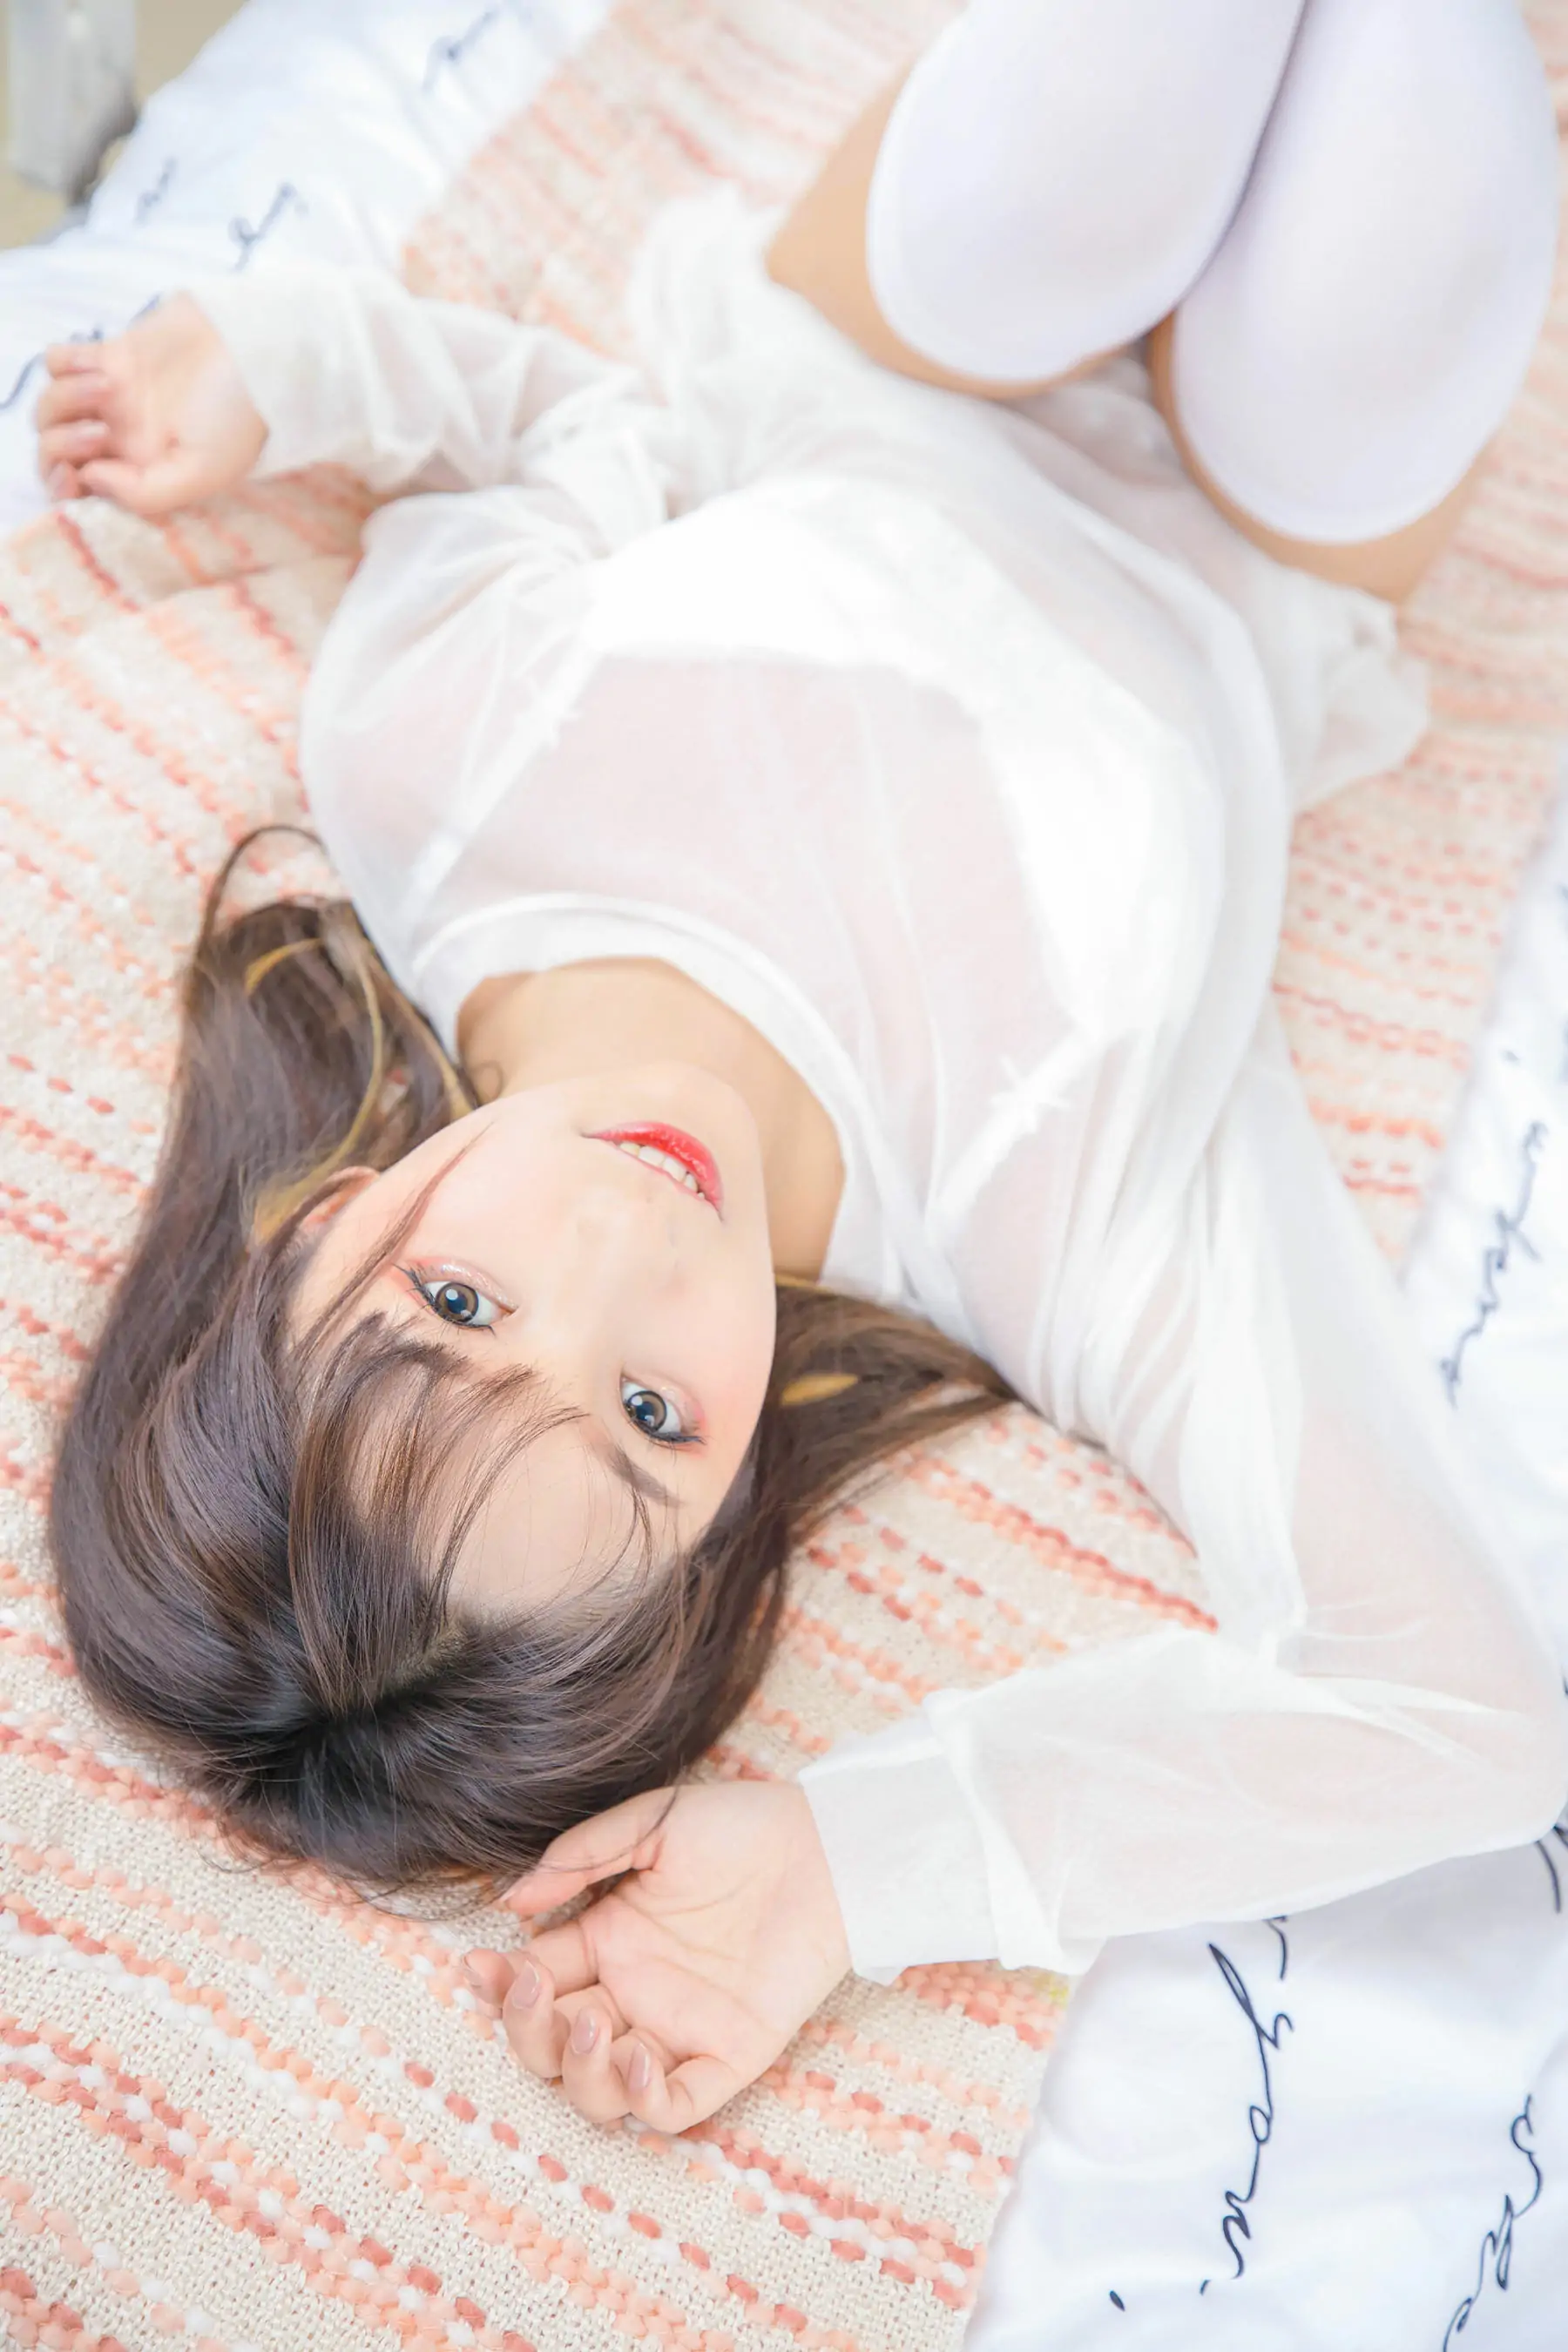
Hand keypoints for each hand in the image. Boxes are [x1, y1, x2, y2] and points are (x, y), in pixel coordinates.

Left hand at [35, 293, 266, 515]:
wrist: (252, 348)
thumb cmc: (238, 414)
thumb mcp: (203, 472)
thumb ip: (145, 493)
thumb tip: (90, 477)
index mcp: (140, 474)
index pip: (78, 490)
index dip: (61, 486)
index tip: (75, 475)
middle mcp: (120, 440)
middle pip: (53, 450)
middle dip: (61, 444)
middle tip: (100, 432)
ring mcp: (111, 398)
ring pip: (51, 408)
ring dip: (65, 399)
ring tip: (108, 386)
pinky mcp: (109, 356)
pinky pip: (57, 362)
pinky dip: (64, 363)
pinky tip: (97, 363)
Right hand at [464, 1780, 849, 2132]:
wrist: (826, 1845)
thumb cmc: (742, 1826)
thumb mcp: (654, 1821)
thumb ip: (582, 1856)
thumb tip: (511, 1903)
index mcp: (609, 1940)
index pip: (534, 1980)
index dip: (500, 1984)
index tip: (481, 1962)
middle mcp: (633, 1993)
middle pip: (551, 2046)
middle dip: (526, 2029)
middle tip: (538, 1990)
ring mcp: (678, 2029)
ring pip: (599, 2092)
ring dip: (577, 2071)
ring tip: (587, 2021)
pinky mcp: (728, 2055)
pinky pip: (673, 2107)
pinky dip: (644, 2100)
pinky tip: (637, 2057)